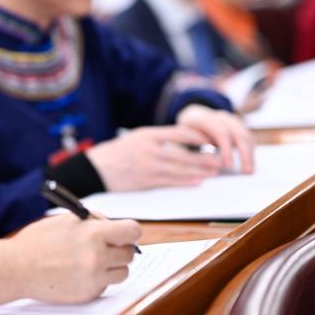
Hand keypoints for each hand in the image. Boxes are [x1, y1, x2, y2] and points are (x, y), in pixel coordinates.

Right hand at [7, 214, 141, 303]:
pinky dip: (97, 280)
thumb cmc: (39, 240)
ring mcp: (94, 279)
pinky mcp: (88, 295)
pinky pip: (105, 286)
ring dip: (112, 267)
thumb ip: (93, 222)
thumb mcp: (67, 220)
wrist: (17, 268)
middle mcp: (98, 257)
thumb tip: (113, 227)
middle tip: (107, 247)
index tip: (125, 234)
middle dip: (120, 249)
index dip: (130, 231)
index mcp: (94, 234)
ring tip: (92, 261)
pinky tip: (77, 274)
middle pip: (129, 254)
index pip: (133, 231)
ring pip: (122, 273)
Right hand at [84, 125, 222, 190]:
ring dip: (199, 171)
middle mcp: (148, 149)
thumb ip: (156, 140)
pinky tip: (197, 181)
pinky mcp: (144, 182)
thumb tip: (182, 142)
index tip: (210, 140)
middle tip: (220, 160)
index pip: (178, 133)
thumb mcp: (135, 138)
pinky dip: (186, 181)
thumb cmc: (115, 153)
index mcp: (147, 135)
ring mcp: (147, 166)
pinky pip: (170, 182)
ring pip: (179, 169)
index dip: (197, 138)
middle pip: (183, 154)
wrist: (94, 169)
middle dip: (204, 158)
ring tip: (214, 172)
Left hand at [176, 104, 254, 173]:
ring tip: (249, 172)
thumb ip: (188, 150)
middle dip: (244, 154)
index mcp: (204, 118)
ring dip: (250, 154)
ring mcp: (231, 120)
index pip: (220, 132)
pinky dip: (250, 151)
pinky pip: (248, 138)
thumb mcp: (178, 138)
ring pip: (246, 135)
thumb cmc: (183, 132)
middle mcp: (220, 116)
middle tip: (245, 172)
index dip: (226, 149)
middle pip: (238, 133)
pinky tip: (249, 164)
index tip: (228, 166)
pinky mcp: (238, 126)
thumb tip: (202, 167)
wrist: (192, 116)